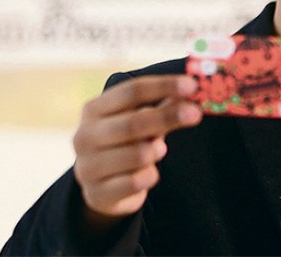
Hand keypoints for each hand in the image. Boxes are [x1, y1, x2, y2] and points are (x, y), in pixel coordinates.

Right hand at [72, 75, 201, 222]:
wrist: (99, 186)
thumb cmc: (123, 143)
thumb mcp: (136, 119)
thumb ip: (161, 106)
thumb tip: (190, 90)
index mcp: (94, 109)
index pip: (131, 91)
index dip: (163, 86)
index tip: (192, 85)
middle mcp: (85, 136)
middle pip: (134, 122)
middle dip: (168, 117)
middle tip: (196, 114)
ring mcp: (88, 166)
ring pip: (138, 155)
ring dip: (157, 151)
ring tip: (159, 149)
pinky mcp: (97, 194)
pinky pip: (137, 182)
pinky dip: (151, 175)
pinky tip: (148, 173)